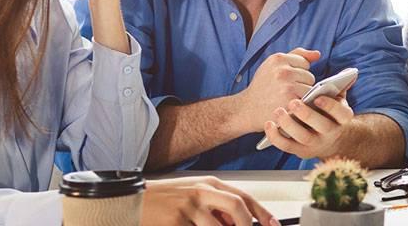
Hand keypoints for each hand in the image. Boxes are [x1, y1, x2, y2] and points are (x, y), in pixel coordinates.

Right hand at [142, 176, 277, 225]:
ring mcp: (188, 207)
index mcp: (210, 184)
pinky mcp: (175, 222)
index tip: (273, 224)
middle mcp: (201, 192)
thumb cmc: (168, 199)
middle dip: (246, 224)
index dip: (262, 213)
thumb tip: (240, 221)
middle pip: (237, 207)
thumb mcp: (196, 195)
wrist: (134, 200)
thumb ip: (218, 206)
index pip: (244, 197)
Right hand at [235, 48, 320, 132]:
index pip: (305, 63)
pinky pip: (308, 101)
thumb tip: (317, 54)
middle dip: (301, 84)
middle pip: (309, 76)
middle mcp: (283, 71)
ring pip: (310, 89)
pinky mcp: (290, 102)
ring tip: (287, 99)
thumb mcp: (273, 65)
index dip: (297, 73)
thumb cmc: (262, 87)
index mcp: (278, 59)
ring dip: (302, 96)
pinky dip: (302, 105)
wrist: (246, 109)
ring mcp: (287, 87)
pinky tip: (290, 106)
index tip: (284, 80)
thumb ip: (297, 56)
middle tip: (284, 91)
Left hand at [261, 74, 358, 158]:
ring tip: (278, 111)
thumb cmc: (328, 113)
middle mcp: (331, 133)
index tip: (318, 97)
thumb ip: (339, 87)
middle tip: (294, 102)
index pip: (342, 114)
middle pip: (322, 126)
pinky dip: (276, 137)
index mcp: (342, 119)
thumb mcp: (337, 101)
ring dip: (290, 125)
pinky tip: (269, 123)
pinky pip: (287, 146)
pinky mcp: (300, 150)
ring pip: (303, 137)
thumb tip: (348, 73)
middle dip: (307, 114)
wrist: (326, 139)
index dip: (331, 106)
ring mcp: (315, 143)